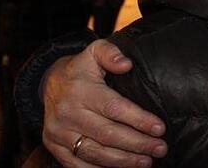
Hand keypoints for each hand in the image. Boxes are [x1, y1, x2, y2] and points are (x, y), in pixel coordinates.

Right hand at [41, 40, 166, 166]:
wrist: (47, 84)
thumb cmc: (80, 69)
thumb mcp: (94, 51)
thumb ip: (111, 53)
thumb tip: (127, 64)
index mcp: (81, 91)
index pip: (114, 109)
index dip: (139, 120)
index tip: (160, 128)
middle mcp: (68, 113)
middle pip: (108, 134)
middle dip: (137, 144)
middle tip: (160, 148)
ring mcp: (59, 132)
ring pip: (95, 153)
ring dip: (123, 161)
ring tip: (146, 162)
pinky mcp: (53, 146)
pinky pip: (77, 164)